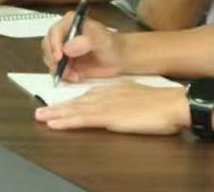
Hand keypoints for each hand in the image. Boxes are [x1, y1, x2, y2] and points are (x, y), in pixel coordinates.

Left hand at [33, 82, 188, 134]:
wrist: (173, 103)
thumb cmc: (162, 103)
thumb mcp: (139, 96)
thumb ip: (125, 100)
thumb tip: (120, 106)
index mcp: (113, 90)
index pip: (87, 95)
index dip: (71, 101)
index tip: (59, 104)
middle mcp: (106, 95)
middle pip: (77, 101)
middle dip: (58, 106)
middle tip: (41, 109)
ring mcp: (106, 105)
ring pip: (75, 109)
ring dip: (56, 113)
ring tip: (40, 116)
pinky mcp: (109, 116)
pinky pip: (82, 119)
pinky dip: (66, 121)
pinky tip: (54, 124)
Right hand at [42, 18, 125, 82]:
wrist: (119, 58)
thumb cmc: (113, 45)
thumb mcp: (103, 41)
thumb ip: (88, 41)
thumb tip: (68, 47)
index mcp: (71, 22)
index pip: (55, 31)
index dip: (54, 44)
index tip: (59, 57)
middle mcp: (64, 34)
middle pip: (48, 45)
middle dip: (54, 60)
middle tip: (64, 69)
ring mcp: (63, 48)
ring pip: (50, 59)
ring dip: (59, 69)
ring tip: (74, 75)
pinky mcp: (64, 62)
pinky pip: (56, 69)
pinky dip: (63, 76)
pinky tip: (75, 77)